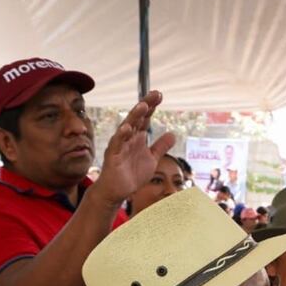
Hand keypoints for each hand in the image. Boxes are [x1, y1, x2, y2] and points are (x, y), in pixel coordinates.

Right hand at [91, 91, 175, 205]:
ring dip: (134, 117)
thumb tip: (173, 134)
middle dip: (146, 105)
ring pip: (127, 127)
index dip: (152, 106)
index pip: (145, 118)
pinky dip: (122, 135)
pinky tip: (127, 128)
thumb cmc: (132, 173)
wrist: (118, 190)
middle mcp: (128, 137)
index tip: (160, 94)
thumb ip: (160, 146)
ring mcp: (120, 145)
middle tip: (156, 94)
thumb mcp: (152, 159)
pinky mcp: (113, 155)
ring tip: (143, 106)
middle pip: (137, 118)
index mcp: (138, 137)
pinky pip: (117, 143)